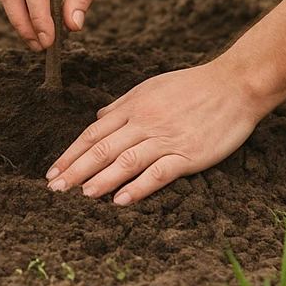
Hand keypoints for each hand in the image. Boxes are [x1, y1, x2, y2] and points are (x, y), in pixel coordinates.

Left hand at [45, 60, 259, 204]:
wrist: (232, 86)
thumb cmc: (190, 86)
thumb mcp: (149, 88)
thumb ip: (122, 105)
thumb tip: (98, 118)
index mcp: (131, 107)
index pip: (92, 133)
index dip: (70, 153)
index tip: (52, 171)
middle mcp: (143, 122)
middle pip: (101, 148)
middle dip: (76, 169)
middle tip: (55, 188)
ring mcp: (165, 138)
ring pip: (125, 160)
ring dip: (101, 179)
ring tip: (81, 195)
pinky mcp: (189, 153)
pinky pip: (159, 172)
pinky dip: (138, 187)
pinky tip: (121, 200)